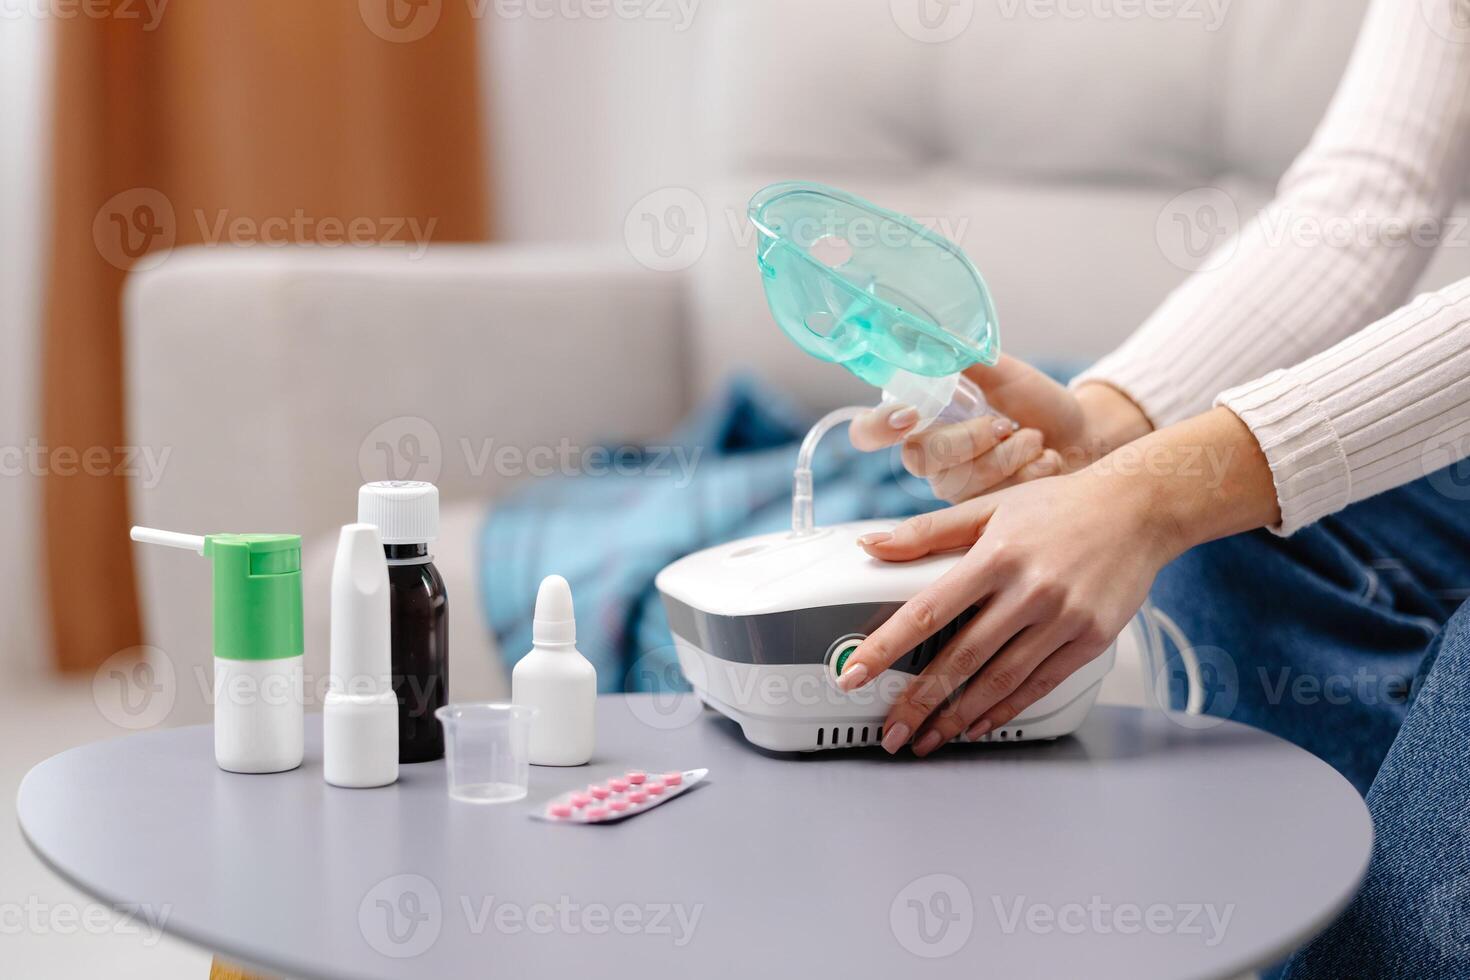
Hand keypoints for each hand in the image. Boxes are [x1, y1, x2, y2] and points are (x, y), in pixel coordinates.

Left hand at [838, 407, 1280, 754]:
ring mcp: (1063, 618)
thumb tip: (873, 543)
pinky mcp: (1090, 639)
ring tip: (928, 738)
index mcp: (996, 555)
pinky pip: (1039, 684)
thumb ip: (928, 531)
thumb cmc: (1060, 505)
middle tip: (891, 731)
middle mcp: (1030, 590)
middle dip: (919, 702)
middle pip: (961, 658)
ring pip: (999, 680)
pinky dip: (1005, 710)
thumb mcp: (989, 507)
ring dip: (958, 716)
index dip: (886, 647)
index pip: (927, 610)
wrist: (1139, 509)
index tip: (854, 673)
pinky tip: (977, 724)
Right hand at [848, 355, 1152, 502]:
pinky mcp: (981, 513)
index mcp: (922, 418)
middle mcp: (928, 456)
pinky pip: (991, 501)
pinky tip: (1045, 462)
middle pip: (920, 458)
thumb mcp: (1002, 371)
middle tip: (1007, 424)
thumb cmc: (1037, 401)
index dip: (877, 426)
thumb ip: (963, 357)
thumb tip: (926, 334)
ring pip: (959, 482)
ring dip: (1009, 456)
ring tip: (1036, 439)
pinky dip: (1028, 475)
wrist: (1083, 436)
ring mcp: (952, 487)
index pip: (870, 431)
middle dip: (969, 440)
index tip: (909, 414)